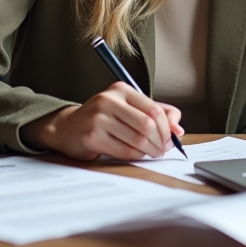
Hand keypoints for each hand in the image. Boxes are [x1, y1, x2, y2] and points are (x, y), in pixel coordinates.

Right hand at [20, 82, 183, 160]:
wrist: (67, 127)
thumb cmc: (103, 118)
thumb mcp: (128, 108)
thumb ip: (156, 114)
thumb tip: (178, 130)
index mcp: (121, 90)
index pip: (153, 109)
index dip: (166, 127)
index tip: (171, 138)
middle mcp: (109, 101)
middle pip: (147, 125)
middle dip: (160, 141)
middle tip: (163, 149)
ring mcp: (98, 119)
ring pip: (137, 139)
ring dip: (149, 151)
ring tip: (152, 153)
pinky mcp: (91, 137)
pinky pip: (123, 150)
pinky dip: (135, 156)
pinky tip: (137, 155)